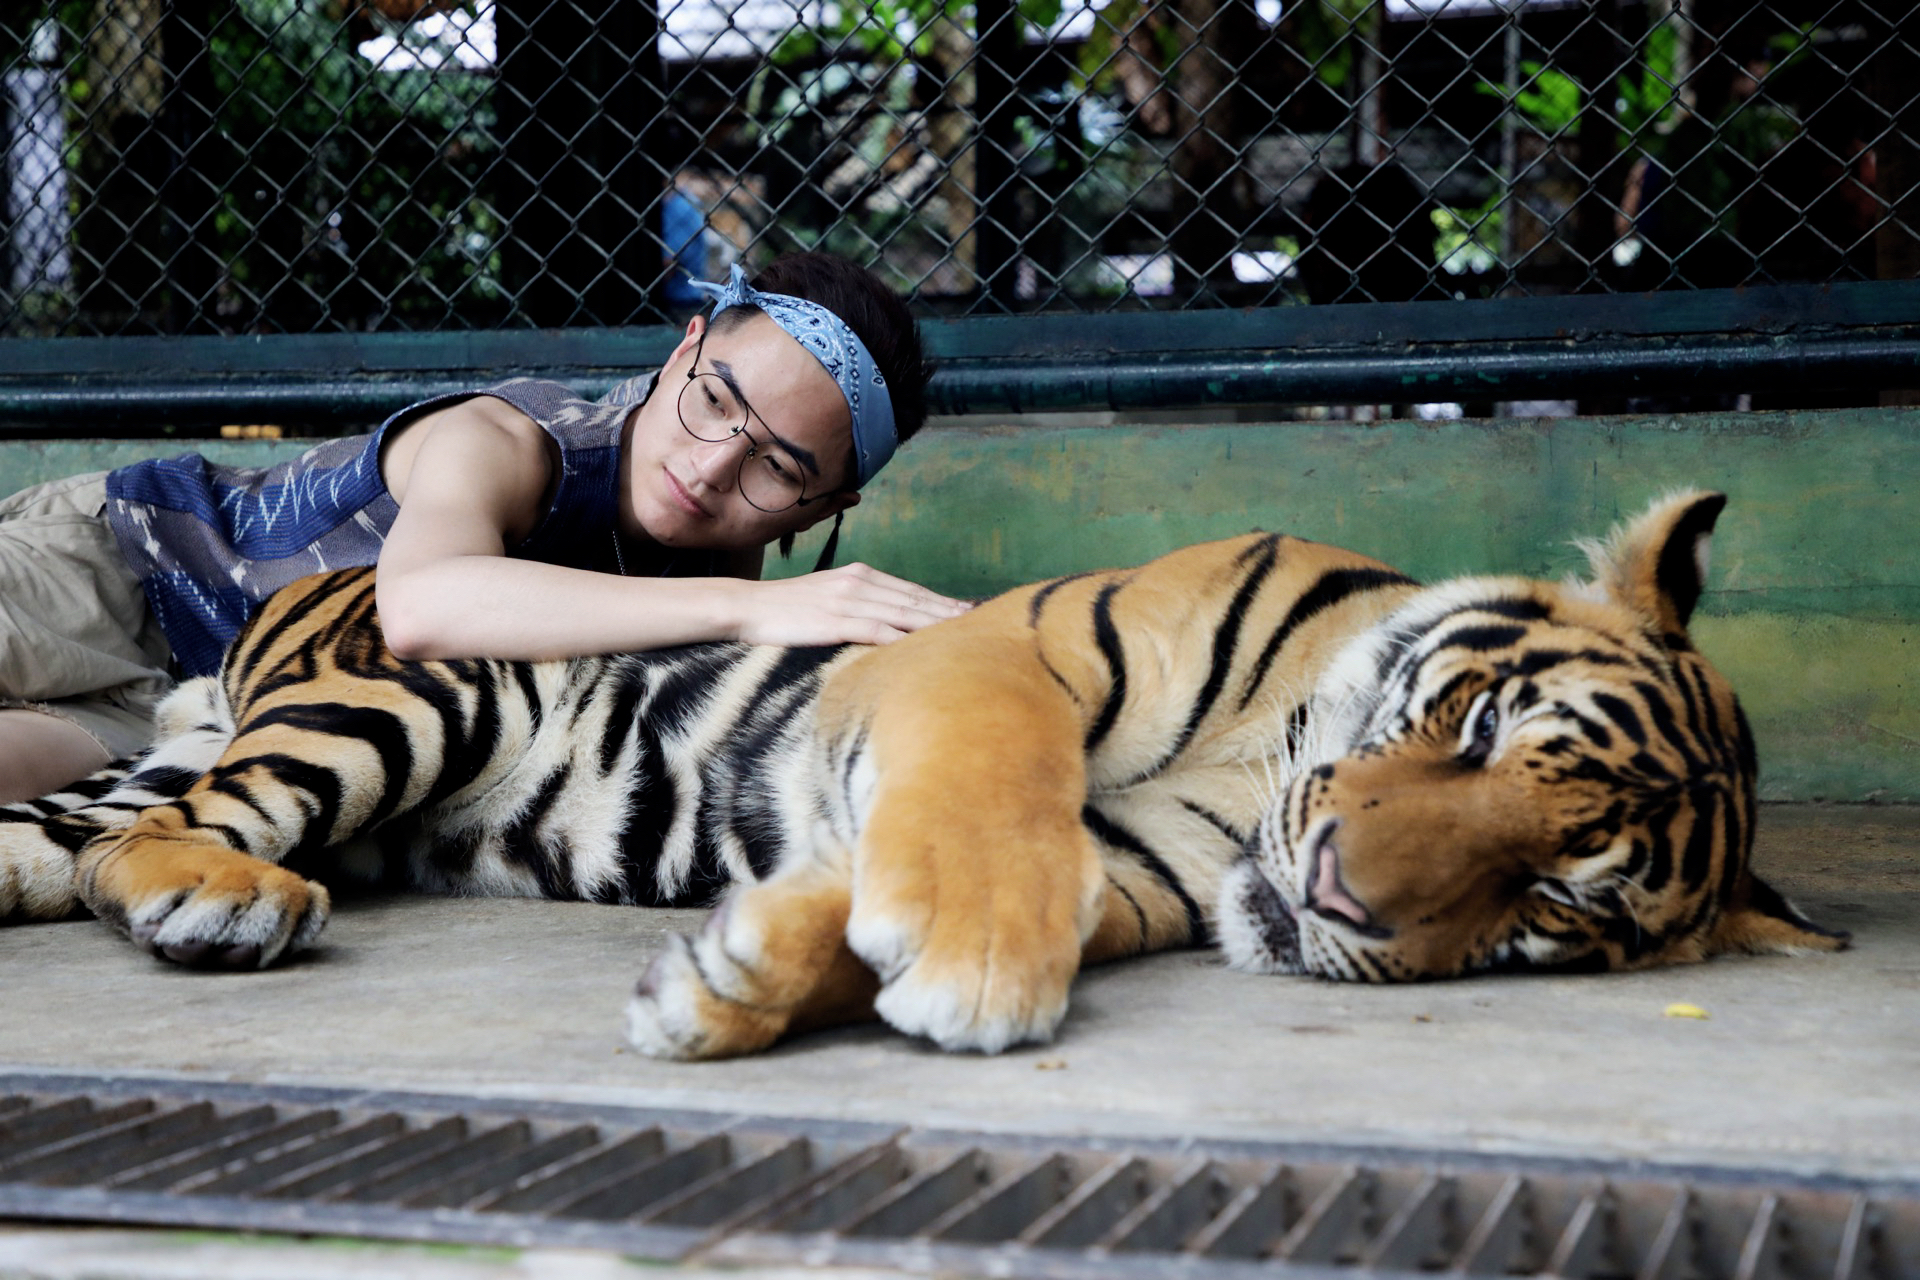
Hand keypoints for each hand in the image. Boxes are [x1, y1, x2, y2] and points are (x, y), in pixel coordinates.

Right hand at [732, 563, 972, 646]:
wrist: (747, 606)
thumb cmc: (787, 608)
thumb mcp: (828, 597)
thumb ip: (859, 603)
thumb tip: (887, 621)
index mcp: (861, 574)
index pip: (911, 590)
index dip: (942, 601)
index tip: (969, 610)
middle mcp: (860, 582)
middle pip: (916, 599)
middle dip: (950, 611)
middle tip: (981, 621)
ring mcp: (849, 600)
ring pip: (904, 613)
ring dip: (936, 624)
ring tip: (963, 634)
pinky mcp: (836, 620)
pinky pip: (877, 630)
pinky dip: (902, 638)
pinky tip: (922, 647)